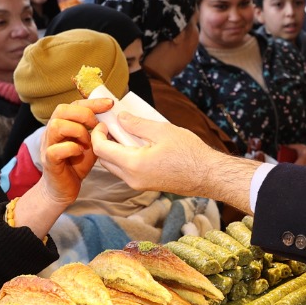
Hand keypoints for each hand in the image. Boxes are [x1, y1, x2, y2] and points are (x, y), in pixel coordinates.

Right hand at [36, 97, 111, 206]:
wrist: (62, 188)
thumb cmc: (76, 164)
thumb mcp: (91, 144)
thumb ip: (98, 132)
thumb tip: (113, 121)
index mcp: (63, 124)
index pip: (75, 104)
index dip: (93, 102)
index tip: (110, 104)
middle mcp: (52, 131)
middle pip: (62, 110)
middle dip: (84, 114)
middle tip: (97, 126)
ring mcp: (48, 145)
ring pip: (56, 125)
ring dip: (77, 131)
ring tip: (87, 142)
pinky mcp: (49, 161)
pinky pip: (56, 150)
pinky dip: (71, 148)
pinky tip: (80, 153)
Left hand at [88, 108, 260, 210]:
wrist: (207, 175)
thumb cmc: (189, 153)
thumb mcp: (162, 131)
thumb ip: (137, 124)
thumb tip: (120, 118)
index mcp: (133, 164)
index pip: (101, 149)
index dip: (98, 133)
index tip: (105, 121)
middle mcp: (132, 178)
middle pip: (104, 160)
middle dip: (103, 142)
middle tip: (113, 125)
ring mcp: (139, 184)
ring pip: (114, 167)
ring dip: (114, 150)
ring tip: (126, 133)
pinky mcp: (146, 186)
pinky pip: (126, 172)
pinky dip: (125, 158)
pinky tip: (137, 145)